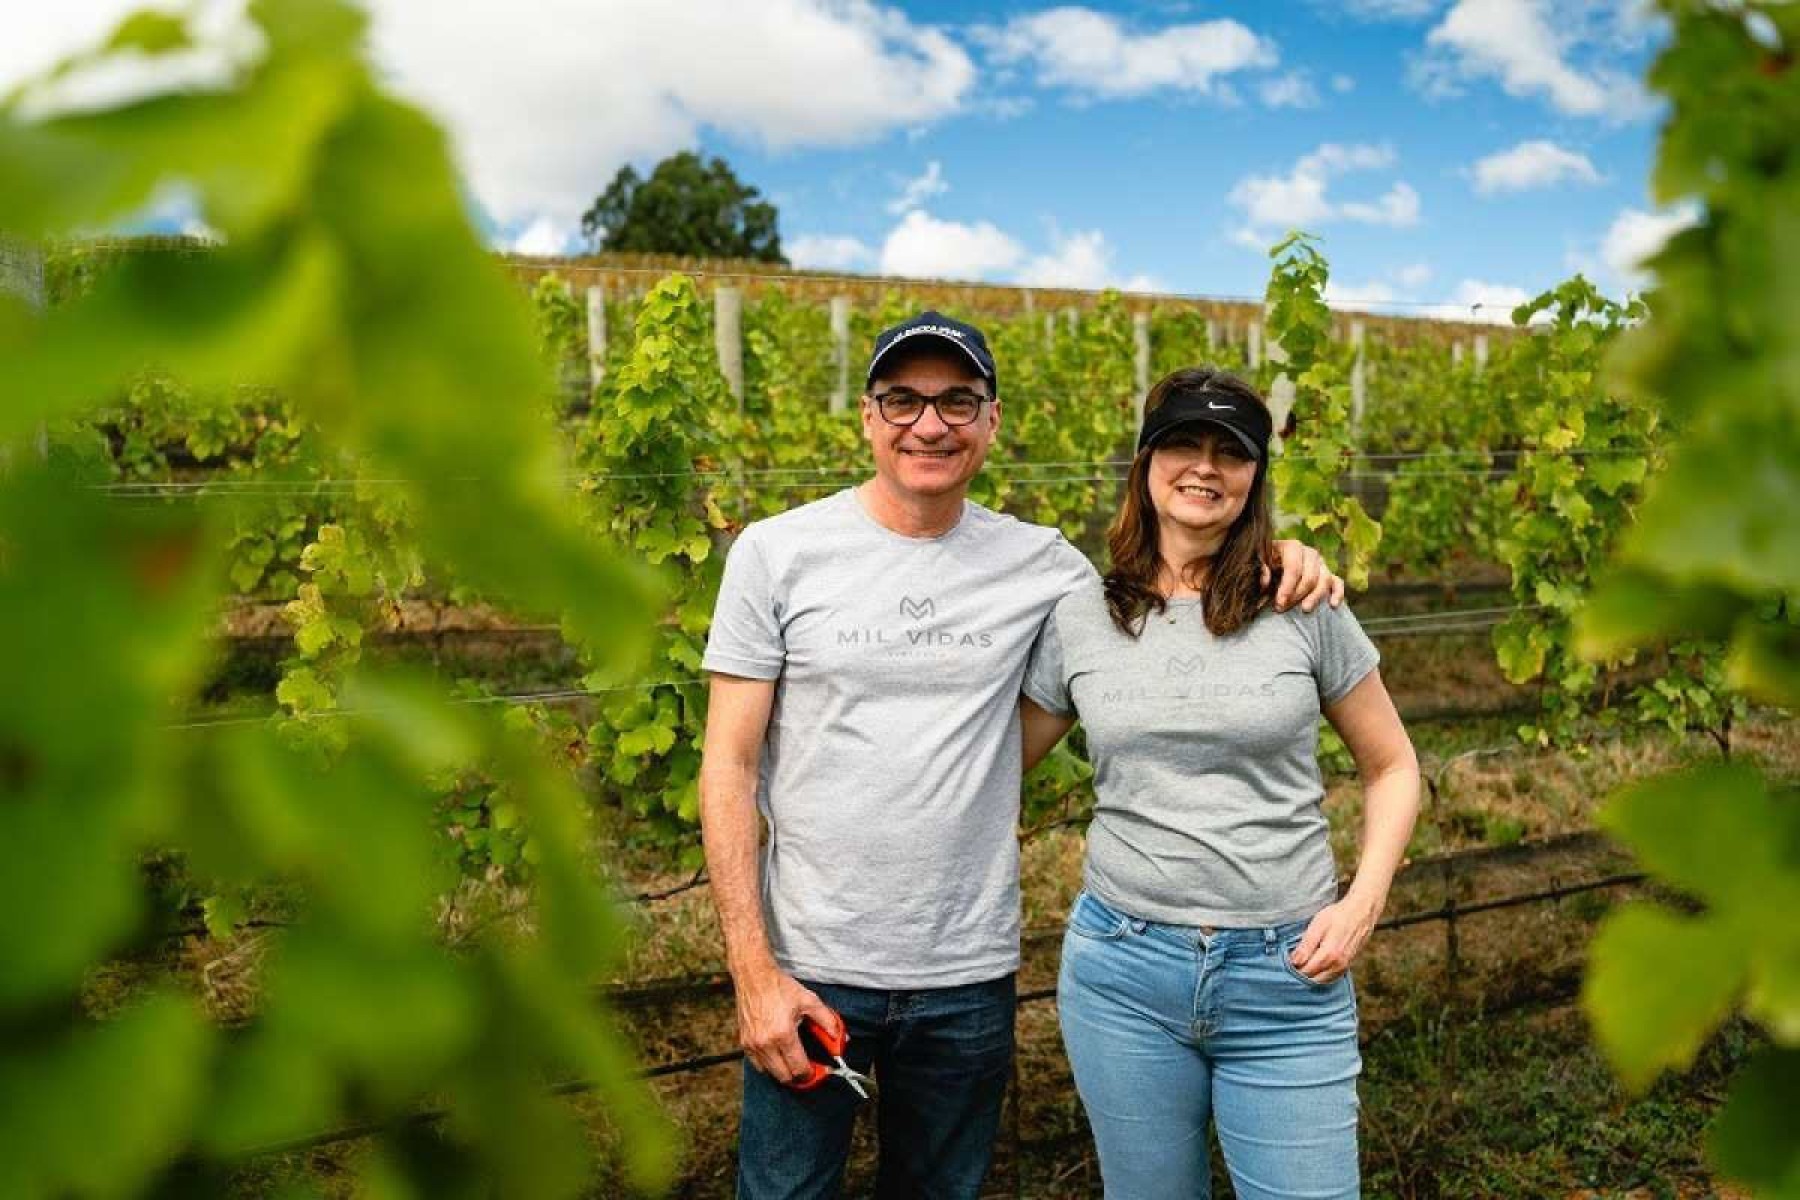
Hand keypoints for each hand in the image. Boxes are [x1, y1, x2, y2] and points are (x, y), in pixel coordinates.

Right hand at [733, 964, 843, 1083]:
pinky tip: (778, 1055)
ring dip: (784, 1072)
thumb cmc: (780, 987)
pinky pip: (757, 1065)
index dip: (812, 1074)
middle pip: (784, 1077)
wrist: (754, 976)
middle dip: (799, 1078)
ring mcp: (752, 1045)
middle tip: (809, 1070)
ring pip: (770, 1073)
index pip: (798, 1068)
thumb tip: (840, 1038)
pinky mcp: (744, 1042)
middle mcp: (765, 1043)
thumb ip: (827, 1021)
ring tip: (794, 1062)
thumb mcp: (809, 1000)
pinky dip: (769, 1066)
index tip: (820, 1071)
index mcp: (783, 1034)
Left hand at [1265, 540, 1345, 612]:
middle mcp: (1309, 553)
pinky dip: (1337, 593)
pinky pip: (1337, 582)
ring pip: (1325, 580)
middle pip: (1310, 575)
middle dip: (1297, 594)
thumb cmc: (1264, 565)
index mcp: (1292, 547)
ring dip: (1315, 596)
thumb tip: (1265, 581)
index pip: (1294, 567)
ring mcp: (1321, 563)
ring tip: (1305, 609)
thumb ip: (1259, 569)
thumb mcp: (1257, 563)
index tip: (1279, 602)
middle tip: (1283, 608)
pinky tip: (1333, 605)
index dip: (1287, 586)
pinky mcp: (1328, 574)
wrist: (1272, 565)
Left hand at [1289, 892, 1381, 983]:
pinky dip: (1322, 976)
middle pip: (1313, 979)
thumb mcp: (1317, 926)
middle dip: (1301, 974)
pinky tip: (1315, 967)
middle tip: (1293, 964)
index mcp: (1328, 955)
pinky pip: (1332, 977)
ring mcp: (1344, 966)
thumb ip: (1305, 946)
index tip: (1287, 962)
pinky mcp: (1348, 964)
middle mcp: (1338, 965)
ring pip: (1323, 981)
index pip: (1306, 972)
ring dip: (1311, 976)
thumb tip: (1294, 962)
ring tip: (1302, 964)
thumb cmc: (1337, 916)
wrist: (1361, 912)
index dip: (1294, 969)